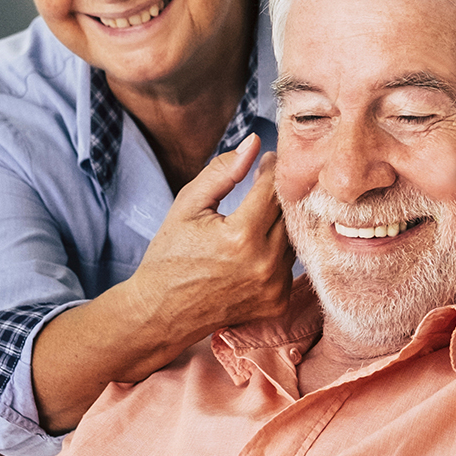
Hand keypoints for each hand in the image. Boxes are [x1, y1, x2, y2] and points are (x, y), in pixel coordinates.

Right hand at [128, 136, 292, 343]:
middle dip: (279, 194)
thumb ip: (222, 172)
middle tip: (266, 184)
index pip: (272, 188)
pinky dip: (279, 250)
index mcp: (240, 236)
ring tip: (259, 214)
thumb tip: (253, 144)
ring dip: (281, 222)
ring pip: (294, 237)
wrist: (162, 311)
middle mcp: (263, 264)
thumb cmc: (170, 256)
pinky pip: (289, 263)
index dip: (271, 169)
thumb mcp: (187, 206)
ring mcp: (274, 287)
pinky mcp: (277, 302)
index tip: (266, 160)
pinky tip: (257, 246)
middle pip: (288, 213)